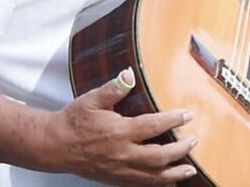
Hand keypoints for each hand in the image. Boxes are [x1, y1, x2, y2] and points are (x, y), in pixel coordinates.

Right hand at [44, 68, 196, 184]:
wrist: (56, 145)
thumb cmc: (73, 120)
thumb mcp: (91, 99)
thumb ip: (113, 88)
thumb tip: (129, 74)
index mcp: (119, 132)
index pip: (153, 126)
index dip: (173, 120)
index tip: (187, 115)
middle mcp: (123, 154)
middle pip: (159, 156)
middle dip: (180, 150)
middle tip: (193, 142)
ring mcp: (120, 170)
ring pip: (153, 176)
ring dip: (174, 173)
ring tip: (189, 170)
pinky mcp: (115, 179)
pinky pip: (141, 184)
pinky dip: (157, 184)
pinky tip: (168, 182)